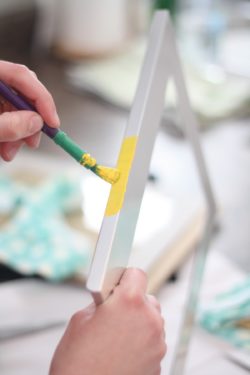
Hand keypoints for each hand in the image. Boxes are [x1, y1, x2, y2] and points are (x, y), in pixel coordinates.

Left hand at [0, 60, 59, 160]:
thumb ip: (8, 124)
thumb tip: (36, 122)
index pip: (22, 76)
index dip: (41, 99)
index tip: (52, 123)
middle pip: (21, 93)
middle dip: (29, 121)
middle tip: (32, 143)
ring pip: (14, 108)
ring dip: (18, 133)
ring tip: (9, 153)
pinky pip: (5, 116)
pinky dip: (9, 134)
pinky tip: (4, 148)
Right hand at [50, 269, 166, 374]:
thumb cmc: (78, 363)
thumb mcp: (80, 319)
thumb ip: (101, 302)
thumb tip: (110, 297)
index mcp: (129, 301)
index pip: (136, 274)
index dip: (124, 277)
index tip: (118, 282)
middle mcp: (149, 319)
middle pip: (146, 298)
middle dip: (131, 302)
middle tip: (112, 314)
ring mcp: (157, 342)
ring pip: (150, 320)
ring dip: (137, 323)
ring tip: (115, 337)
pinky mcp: (159, 361)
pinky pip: (152, 341)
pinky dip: (141, 342)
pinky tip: (121, 352)